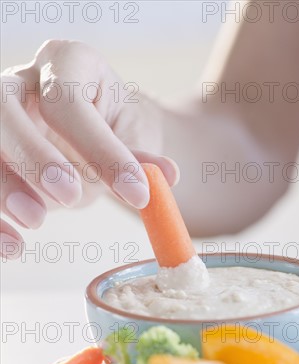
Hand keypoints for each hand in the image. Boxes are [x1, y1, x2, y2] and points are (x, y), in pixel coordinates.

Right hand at [1, 40, 178, 258]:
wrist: (94, 135)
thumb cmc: (114, 128)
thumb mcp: (133, 137)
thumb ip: (142, 159)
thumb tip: (166, 177)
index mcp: (67, 64)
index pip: (69, 100)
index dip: (100, 149)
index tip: (136, 194)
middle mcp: (22, 82)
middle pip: (5, 108)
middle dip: (34, 156)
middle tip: (70, 198)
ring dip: (3, 186)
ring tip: (36, 221)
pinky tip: (12, 246)